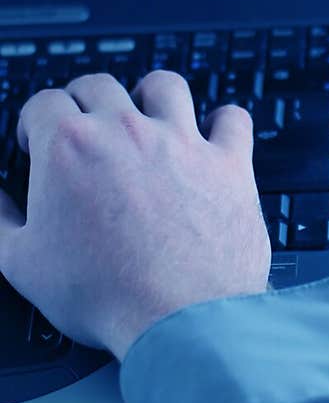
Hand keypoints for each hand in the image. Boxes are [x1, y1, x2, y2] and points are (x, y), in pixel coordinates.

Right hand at [0, 72, 270, 358]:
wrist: (180, 317)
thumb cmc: (104, 294)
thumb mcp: (21, 263)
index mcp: (70, 147)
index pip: (44, 103)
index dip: (35, 122)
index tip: (37, 140)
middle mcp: (127, 131)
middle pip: (100, 85)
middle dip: (84, 99)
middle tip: (84, 125)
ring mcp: (182, 142)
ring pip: (166, 86)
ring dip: (151, 94)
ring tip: (146, 111)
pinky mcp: (229, 162)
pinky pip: (232, 118)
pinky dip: (223, 120)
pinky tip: (214, 131)